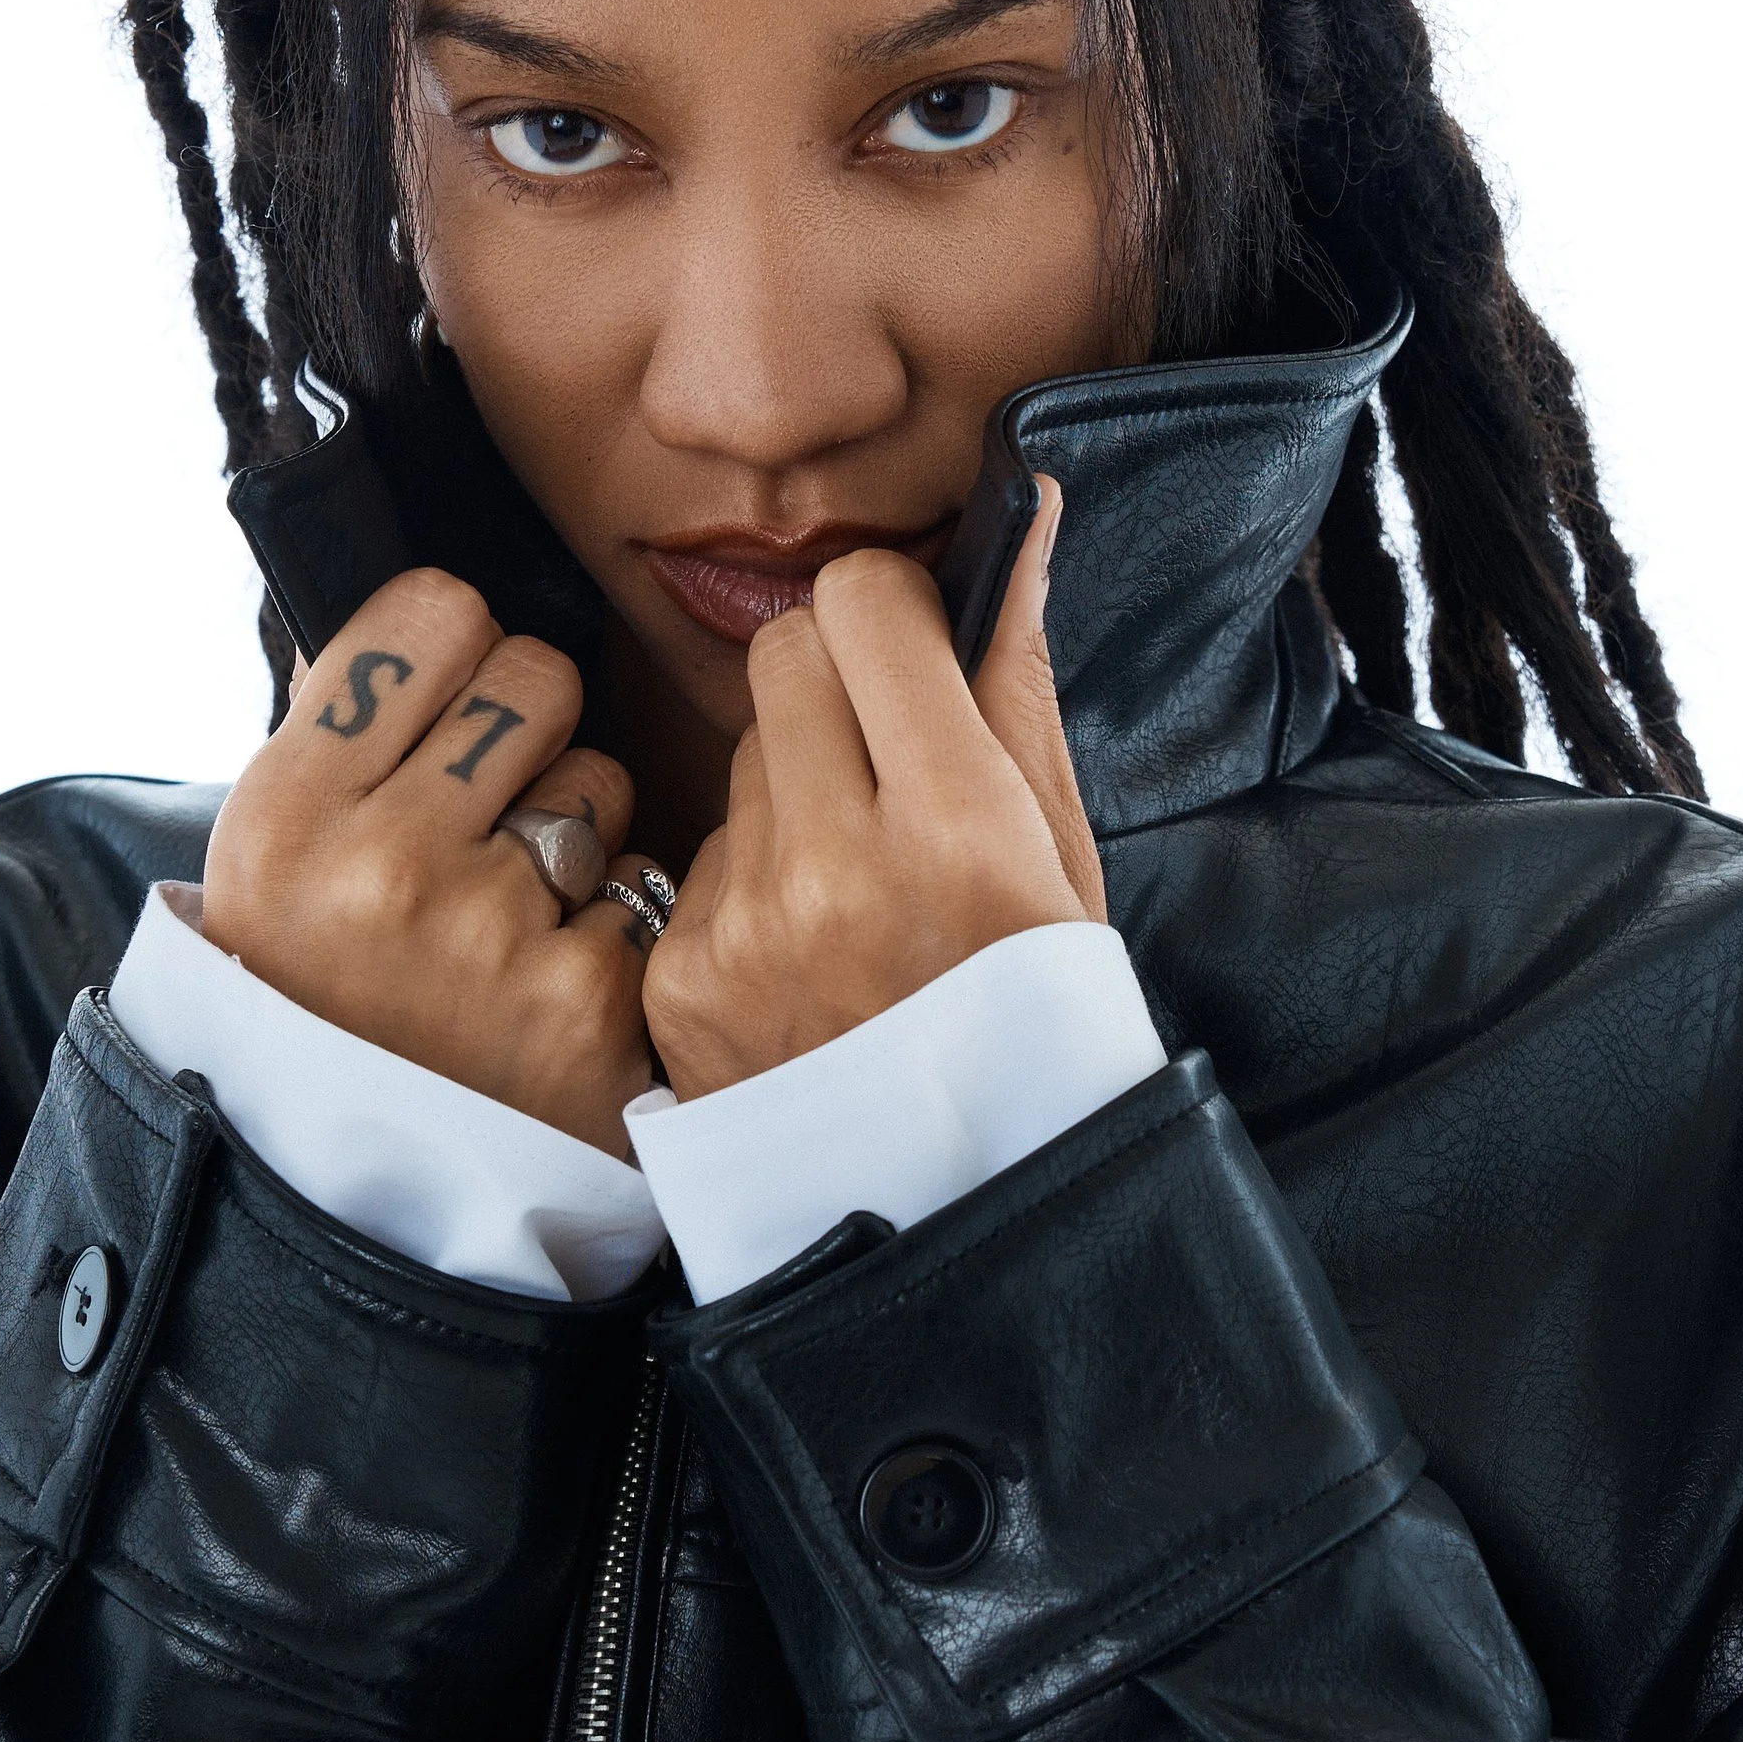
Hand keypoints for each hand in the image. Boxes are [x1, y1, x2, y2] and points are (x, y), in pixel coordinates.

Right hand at [201, 569, 660, 1154]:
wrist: (360, 1191)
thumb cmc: (320, 992)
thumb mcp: (271, 859)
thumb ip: (338, 727)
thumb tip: (429, 607)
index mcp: (288, 811)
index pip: (436, 611)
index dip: (455, 650)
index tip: (443, 703)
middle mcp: (383, 866)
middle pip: (539, 674)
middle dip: (528, 730)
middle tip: (487, 809)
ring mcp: (491, 937)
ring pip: (601, 780)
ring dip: (575, 832)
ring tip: (507, 913)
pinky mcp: (588, 1002)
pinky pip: (643, 887)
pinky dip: (609, 931)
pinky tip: (548, 983)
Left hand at [644, 481, 1101, 1100]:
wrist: (963, 1220)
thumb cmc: (1038, 1025)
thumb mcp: (1065, 858)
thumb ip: (1018, 683)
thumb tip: (1022, 520)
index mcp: (958, 825)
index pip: (863, 599)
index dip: (894, 612)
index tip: (920, 657)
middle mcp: (836, 867)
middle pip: (783, 650)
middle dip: (836, 680)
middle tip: (890, 765)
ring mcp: (742, 926)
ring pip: (740, 753)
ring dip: (794, 786)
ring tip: (859, 888)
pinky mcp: (677, 980)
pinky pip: (703, 858)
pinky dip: (753, 886)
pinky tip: (809, 958)